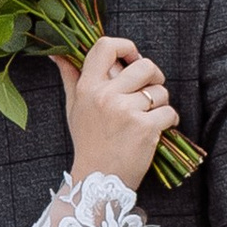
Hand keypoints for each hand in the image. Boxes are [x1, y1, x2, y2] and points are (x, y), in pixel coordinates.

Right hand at [56, 34, 177, 187]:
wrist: (98, 180)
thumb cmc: (88, 141)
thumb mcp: (74, 108)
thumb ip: (70, 78)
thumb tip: (58, 53)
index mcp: (88, 87)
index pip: (106, 46)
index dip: (126, 46)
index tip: (132, 58)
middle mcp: (106, 96)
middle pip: (144, 65)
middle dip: (154, 76)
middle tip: (150, 91)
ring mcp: (126, 112)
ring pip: (160, 91)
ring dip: (160, 103)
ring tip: (148, 117)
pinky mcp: (145, 128)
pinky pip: (168, 112)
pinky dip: (168, 121)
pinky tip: (157, 130)